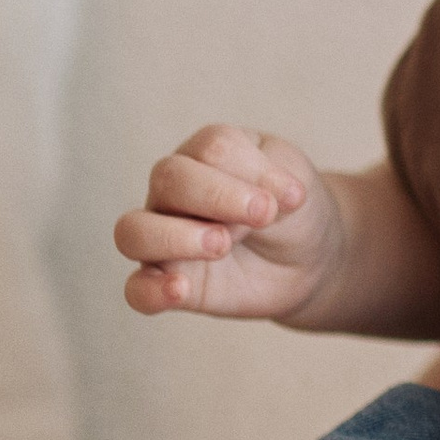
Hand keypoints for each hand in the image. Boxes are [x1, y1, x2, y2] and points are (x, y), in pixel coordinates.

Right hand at [115, 124, 342, 320]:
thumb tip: (265, 195)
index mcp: (205, 157)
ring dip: (174, 237)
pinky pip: (137, 291)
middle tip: (262, 215)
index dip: (251, 170)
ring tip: (221, 245)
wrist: (306, 258)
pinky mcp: (169, 284)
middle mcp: (173, 193)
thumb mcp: (294, 182)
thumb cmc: (289, 210)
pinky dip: (151, 290)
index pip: (210, 149)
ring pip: (133, 231)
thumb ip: (272, 180)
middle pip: (167, 178)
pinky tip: (180, 290)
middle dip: (216, 195)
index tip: (292, 196)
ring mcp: (164, 239)